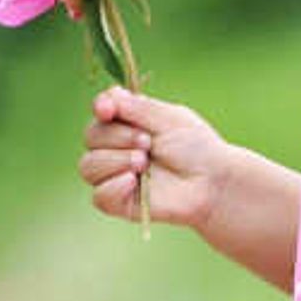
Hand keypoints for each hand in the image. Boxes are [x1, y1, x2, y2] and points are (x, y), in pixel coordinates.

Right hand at [82, 88, 235, 230]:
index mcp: (128, 122)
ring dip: (117, 160)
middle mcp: (116, 147)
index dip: (101, 107)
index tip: (108, 109)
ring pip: (88, 166)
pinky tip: (134, 182)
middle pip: (91, 136)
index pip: (101, 110)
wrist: (211, 182)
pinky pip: (99, 196)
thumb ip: (136, 107)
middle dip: (118, 137)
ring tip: (144, 162)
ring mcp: (115, 175)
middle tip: (148, 142)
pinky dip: (114, 186)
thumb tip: (107, 97)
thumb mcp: (169, 118)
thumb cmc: (195, 147)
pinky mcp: (118, 203)